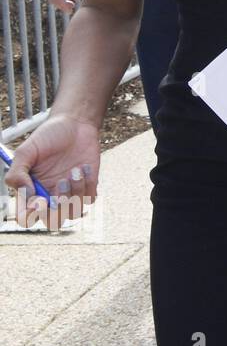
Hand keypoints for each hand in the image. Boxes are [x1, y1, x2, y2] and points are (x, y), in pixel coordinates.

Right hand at [3, 114, 100, 229]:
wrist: (75, 124)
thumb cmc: (48, 136)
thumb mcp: (26, 151)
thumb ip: (17, 173)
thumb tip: (26, 194)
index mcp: (31, 191)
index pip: (27, 216)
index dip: (32, 215)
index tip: (39, 200)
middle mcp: (50, 196)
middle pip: (53, 221)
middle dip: (58, 207)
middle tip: (61, 182)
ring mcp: (70, 192)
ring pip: (74, 212)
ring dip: (75, 194)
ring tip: (74, 170)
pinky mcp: (88, 186)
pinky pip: (89, 199)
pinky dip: (88, 185)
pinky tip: (84, 166)